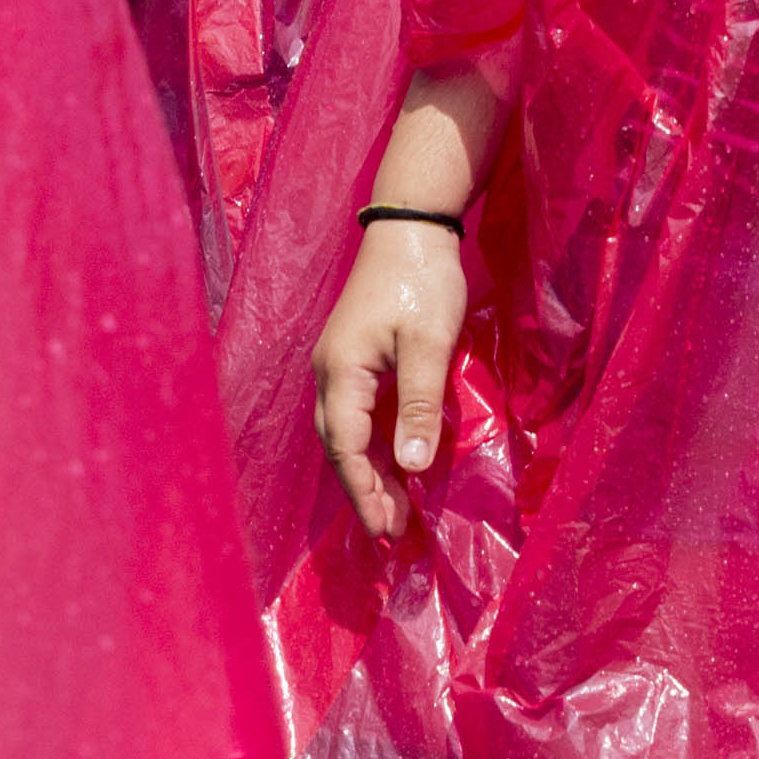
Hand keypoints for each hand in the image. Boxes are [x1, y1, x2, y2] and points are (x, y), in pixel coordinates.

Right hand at [313, 222, 468, 536]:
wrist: (411, 227)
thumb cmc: (422, 281)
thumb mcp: (428, 344)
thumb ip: (417, 406)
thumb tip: (410, 467)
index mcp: (341, 372)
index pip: (346, 446)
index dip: (363, 491)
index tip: (382, 528)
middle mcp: (330, 372)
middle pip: (339, 445)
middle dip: (362, 490)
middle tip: (390, 531)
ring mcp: (339, 364)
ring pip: (346, 432)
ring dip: (367, 471)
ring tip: (393, 509)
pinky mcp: (355, 357)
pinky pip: (357, 414)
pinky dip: (372, 445)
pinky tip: (393, 463)